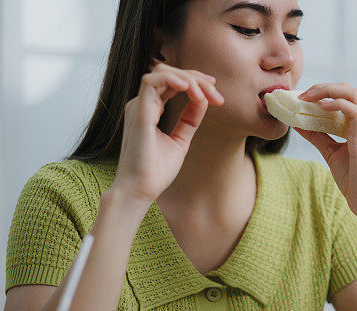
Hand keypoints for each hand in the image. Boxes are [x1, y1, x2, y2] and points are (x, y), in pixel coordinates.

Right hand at [110, 60, 224, 205]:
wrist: (139, 191)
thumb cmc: (155, 171)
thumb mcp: (180, 141)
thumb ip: (189, 120)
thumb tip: (204, 100)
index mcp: (150, 109)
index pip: (173, 83)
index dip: (196, 82)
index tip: (216, 95)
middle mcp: (142, 104)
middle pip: (170, 74)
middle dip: (197, 79)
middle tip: (217, 95)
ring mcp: (139, 107)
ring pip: (162, 72)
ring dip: (188, 78)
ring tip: (204, 94)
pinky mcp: (139, 113)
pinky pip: (151, 83)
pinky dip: (171, 79)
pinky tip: (189, 88)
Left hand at [295, 83, 356, 221]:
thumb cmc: (354, 181)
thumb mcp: (331, 152)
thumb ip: (318, 136)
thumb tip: (298, 124)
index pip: (345, 98)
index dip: (324, 93)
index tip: (303, 98)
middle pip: (348, 89)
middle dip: (323, 87)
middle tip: (302, 94)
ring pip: (350, 92)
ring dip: (326, 90)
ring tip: (306, 97)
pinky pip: (351, 108)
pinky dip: (334, 103)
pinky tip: (319, 107)